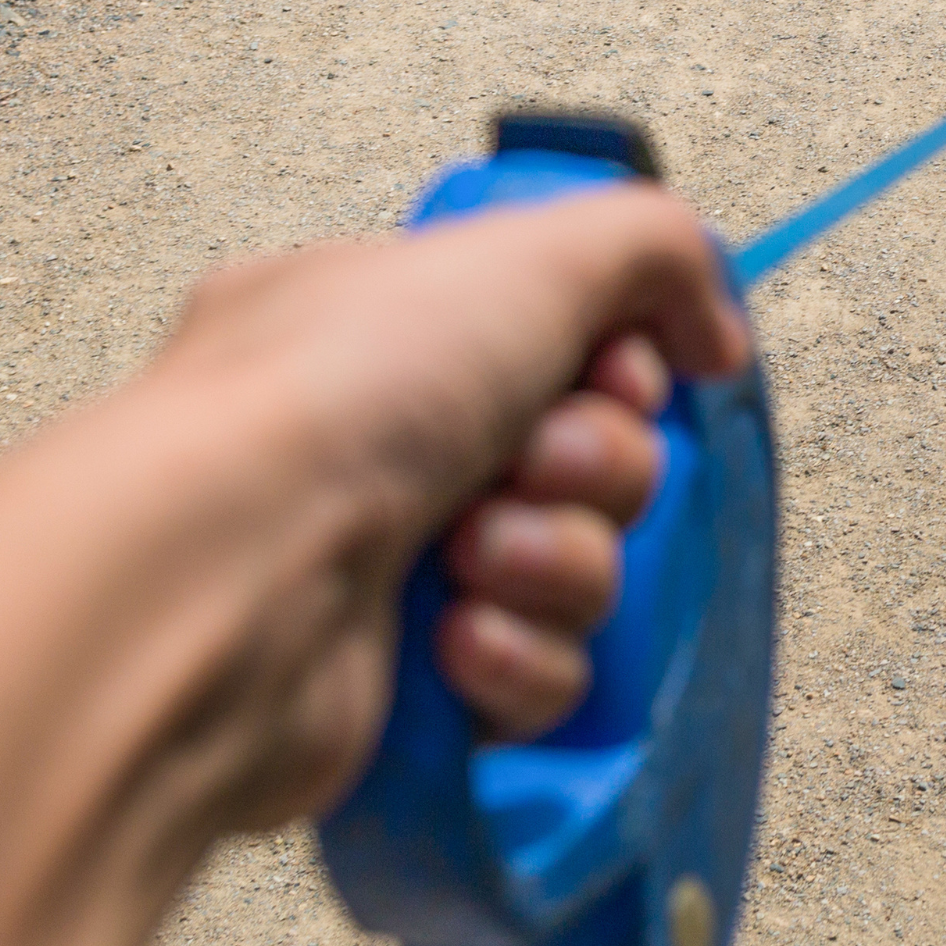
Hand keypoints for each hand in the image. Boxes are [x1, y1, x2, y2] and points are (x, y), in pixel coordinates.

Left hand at [130, 184, 748, 822]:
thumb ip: (656, 250)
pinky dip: (513, 660)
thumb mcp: (532, 253)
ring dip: (553, 566)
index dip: (624, 372)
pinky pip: (538, 683)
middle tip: (531, 468)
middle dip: (593, 470)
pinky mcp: (405, 695)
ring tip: (471, 563)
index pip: (570, 348)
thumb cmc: (348, 397)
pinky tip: (452, 644)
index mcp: (391, 329)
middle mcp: (382, 444)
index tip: (616, 377)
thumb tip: (717, 335)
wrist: (228, 581)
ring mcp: (389, 574)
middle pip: (595, 464)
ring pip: (578, 578)